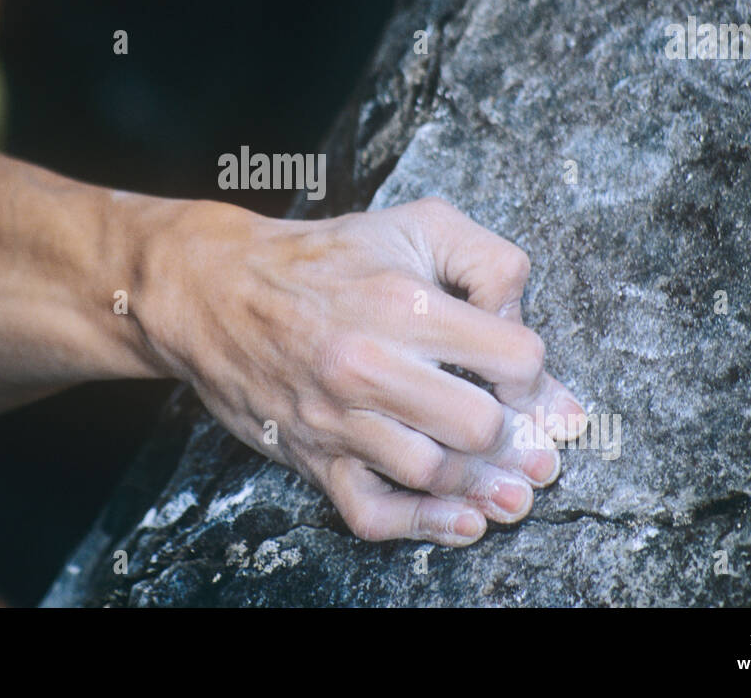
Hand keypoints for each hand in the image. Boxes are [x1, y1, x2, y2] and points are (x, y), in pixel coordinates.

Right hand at [137, 195, 587, 546]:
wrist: (214, 289)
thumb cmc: (323, 258)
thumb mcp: (415, 225)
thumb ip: (487, 260)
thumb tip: (520, 323)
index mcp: (404, 302)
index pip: (514, 358)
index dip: (536, 374)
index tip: (525, 380)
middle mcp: (370, 363)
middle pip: (480, 426)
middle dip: (519, 439)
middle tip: (534, 444)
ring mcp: (337, 417)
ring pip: (434, 473)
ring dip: (486, 486)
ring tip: (514, 487)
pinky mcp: (310, 454)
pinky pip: (372, 512)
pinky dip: (423, 526)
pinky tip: (463, 520)